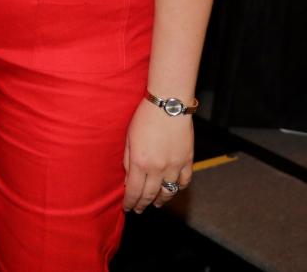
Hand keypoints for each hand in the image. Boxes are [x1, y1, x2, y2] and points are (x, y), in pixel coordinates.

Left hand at [123, 98, 193, 212]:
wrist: (168, 105)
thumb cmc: (144, 117)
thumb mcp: (129, 137)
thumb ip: (128, 160)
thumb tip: (128, 180)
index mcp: (141, 162)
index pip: (134, 190)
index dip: (130, 201)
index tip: (127, 207)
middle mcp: (158, 168)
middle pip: (150, 194)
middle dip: (143, 204)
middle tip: (139, 210)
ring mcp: (174, 166)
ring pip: (168, 191)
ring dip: (161, 200)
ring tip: (155, 204)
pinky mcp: (187, 161)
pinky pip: (184, 181)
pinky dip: (178, 188)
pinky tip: (172, 190)